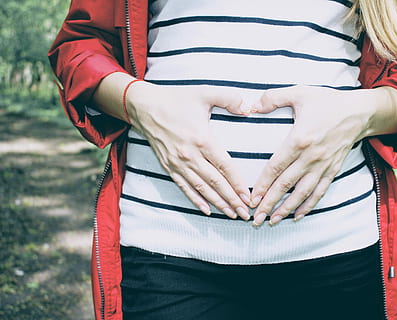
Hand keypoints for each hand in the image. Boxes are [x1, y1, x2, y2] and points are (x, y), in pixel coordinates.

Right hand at [126, 83, 251, 219]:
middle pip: (215, 183)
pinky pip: (184, 187)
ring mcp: (178, 163)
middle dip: (231, 200)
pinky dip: (195, 200)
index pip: (224, 167)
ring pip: (201, 188)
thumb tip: (249, 107)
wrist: (144, 106)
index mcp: (202, 139)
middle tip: (245, 214)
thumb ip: (229, 98)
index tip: (248, 196)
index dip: (237, 184)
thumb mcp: (204, 93)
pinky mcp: (168, 166)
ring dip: (217, 203)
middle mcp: (190, 156)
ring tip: (231, 214)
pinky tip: (206, 210)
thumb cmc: (176, 99)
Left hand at [250, 86, 377, 225]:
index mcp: (299, 140)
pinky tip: (297, 216)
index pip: (276, 167)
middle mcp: (311, 157)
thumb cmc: (327, 102)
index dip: (262, 185)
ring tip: (272, 222)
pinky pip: (319, 192)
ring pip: (302, 193)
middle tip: (256, 219)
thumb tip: (251, 106)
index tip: (251, 199)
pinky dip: (308, 206)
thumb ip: (273, 98)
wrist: (359, 112)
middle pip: (286, 185)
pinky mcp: (333, 170)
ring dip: (286, 209)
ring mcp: (323, 166)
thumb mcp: (300, 93)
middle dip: (269, 204)